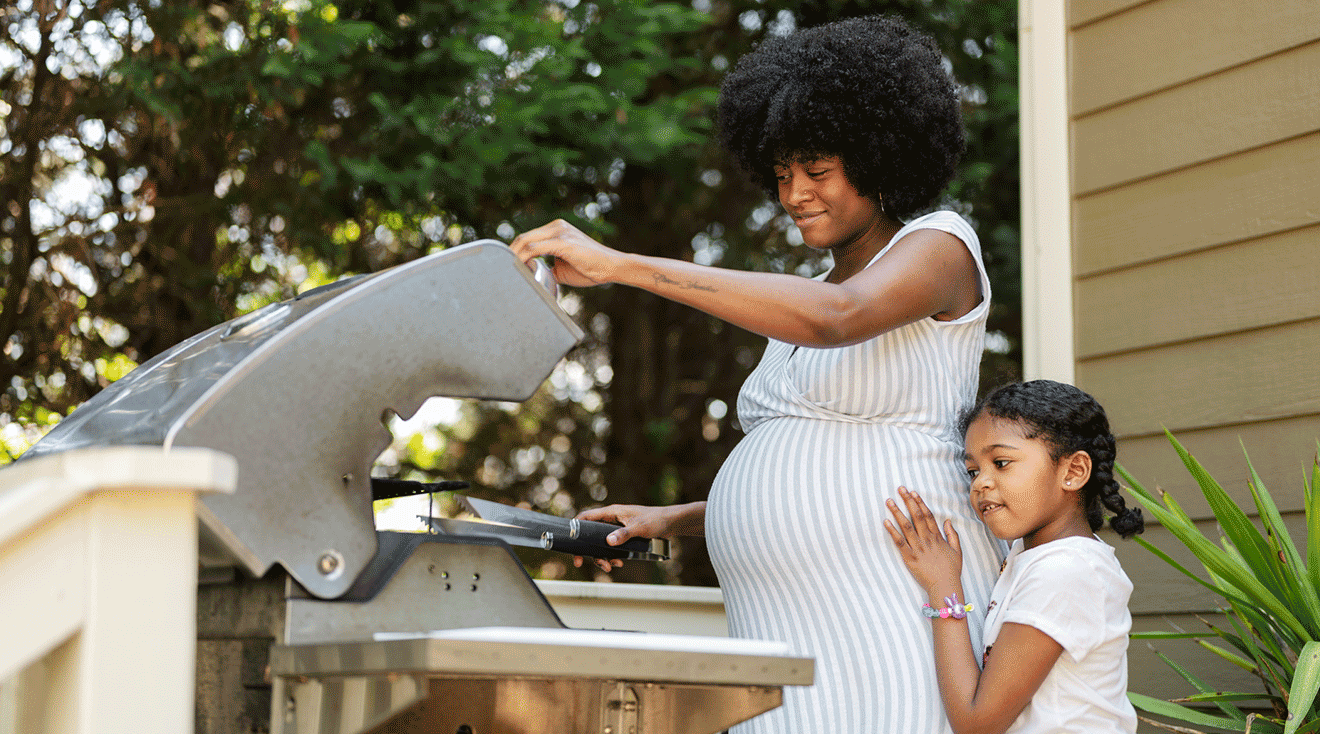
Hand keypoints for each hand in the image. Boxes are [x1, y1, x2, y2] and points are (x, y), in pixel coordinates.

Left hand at [509, 219, 626, 287]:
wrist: (612, 267)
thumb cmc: (591, 268)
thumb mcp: (562, 267)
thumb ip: (547, 266)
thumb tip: (531, 274)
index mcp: (556, 230)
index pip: (528, 238)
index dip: (514, 251)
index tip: (504, 265)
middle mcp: (557, 227)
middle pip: (523, 238)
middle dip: (508, 254)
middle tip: (498, 269)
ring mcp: (560, 232)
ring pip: (526, 241)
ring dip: (513, 256)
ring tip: (504, 271)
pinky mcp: (563, 242)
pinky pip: (535, 249)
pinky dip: (524, 258)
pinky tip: (518, 268)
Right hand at [572, 504, 678, 572]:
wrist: (670, 523)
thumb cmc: (655, 520)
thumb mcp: (639, 528)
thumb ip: (623, 534)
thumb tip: (609, 542)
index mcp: (612, 512)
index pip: (587, 517)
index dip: (575, 528)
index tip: (570, 542)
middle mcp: (611, 520)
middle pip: (591, 535)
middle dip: (589, 550)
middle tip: (582, 562)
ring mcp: (617, 528)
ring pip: (601, 544)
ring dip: (602, 556)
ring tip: (610, 566)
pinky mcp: (623, 536)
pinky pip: (612, 548)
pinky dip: (612, 556)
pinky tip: (618, 562)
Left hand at [883, 486, 962, 592]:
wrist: (945, 586)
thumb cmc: (951, 570)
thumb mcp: (957, 550)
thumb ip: (952, 534)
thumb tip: (948, 520)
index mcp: (937, 537)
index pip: (927, 515)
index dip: (919, 502)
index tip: (913, 492)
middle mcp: (927, 539)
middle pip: (916, 516)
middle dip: (907, 501)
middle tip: (900, 489)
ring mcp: (918, 548)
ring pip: (906, 526)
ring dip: (897, 512)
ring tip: (889, 501)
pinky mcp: (910, 558)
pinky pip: (899, 542)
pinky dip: (892, 531)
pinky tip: (885, 522)